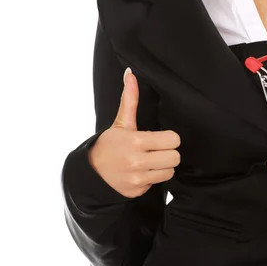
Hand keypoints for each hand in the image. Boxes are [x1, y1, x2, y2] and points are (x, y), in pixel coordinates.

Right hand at [87, 68, 181, 197]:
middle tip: (156, 150)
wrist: (90, 172)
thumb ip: (130, 99)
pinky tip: (142, 172)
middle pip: (175, 157)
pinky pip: (158, 184)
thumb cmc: (110, 145)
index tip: (159, 137)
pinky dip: (153, 179)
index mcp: (136, 141)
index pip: (174, 140)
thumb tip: (130, 73)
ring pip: (170, 172)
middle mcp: (137, 162)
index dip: (169, 138)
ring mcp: (137, 179)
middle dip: (168, 153)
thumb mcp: (121, 123)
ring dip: (163, 167)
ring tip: (150, 161)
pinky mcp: (137, 192)